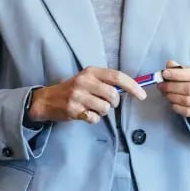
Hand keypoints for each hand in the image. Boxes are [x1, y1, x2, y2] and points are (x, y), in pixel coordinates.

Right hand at [28, 67, 146, 123]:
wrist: (47, 100)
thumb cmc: (73, 89)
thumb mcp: (88, 79)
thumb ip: (106, 82)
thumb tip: (132, 89)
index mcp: (90, 72)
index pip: (117, 76)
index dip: (132, 86)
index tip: (142, 95)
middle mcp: (84, 81)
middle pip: (113, 95)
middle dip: (114, 103)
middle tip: (107, 103)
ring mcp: (77, 96)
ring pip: (105, 108)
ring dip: (102, 112)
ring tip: (92, 108)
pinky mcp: (73, 110)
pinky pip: (94, 118)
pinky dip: (93, 118)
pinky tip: (84, 113)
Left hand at [159, 61, 189, 117]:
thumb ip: (180, 68)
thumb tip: (169, 65)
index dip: (177, 74)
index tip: (164, 74)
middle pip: (189, 88)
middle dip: (172, 87)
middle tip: (161, 85)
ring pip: (187, 101)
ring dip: (172, 97)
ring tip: (165, 93)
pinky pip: (187, 112)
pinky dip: (177, 107)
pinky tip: (172, 102)